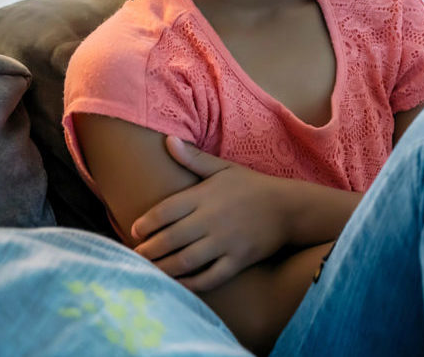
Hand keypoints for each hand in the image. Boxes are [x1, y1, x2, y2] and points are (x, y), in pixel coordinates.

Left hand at [131, 136, 290, 290]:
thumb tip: (167, 140)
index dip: (146, 223)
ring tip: (150, 271)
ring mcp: (226, 242)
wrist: (289, 207)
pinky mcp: (238, 260)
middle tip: (135, 256)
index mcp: (205, 196)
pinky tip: (179, 283)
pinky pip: (210, 277)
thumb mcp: (223, 168)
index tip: (135, 231)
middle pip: (170, 238)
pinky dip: (191, 283)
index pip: (166, 211)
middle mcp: (212, 219)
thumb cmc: (251, 186)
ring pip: (186, 260)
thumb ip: (194, 158)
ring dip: (163, 268)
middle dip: (148, 250)